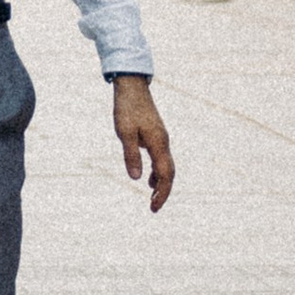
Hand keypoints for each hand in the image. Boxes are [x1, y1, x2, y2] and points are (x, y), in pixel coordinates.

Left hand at [112, 75, 173, 211]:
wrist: (132, 86)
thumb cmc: (127, 108)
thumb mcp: (124, 132)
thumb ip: (131, 155)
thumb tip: (136, 179)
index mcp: (158, 143)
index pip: (165, 176)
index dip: (161, 194)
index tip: (153, 208)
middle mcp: (164, 142)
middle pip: (169, 173)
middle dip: (163, 192)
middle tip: (153, 208)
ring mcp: (161, 138)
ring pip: (167, 166)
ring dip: (161, 182)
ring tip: (151, 196)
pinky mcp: (156, 134)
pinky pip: (161, 158)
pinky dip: (158, 171)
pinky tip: (149, 177)